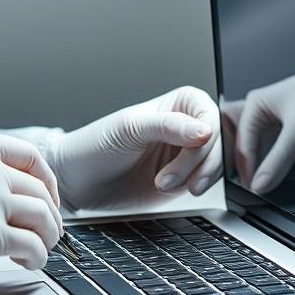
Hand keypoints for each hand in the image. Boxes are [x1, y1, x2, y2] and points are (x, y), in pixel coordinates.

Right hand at [0, 127, 61, 289]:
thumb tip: (10, 191)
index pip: (29, 155)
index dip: (47, 180)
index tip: (47, 198)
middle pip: (39, 188)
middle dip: (50, 214)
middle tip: (47, 230)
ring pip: (42, 216)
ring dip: (48, 236)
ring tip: (40, 248)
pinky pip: (31, 244)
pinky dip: (37, 256)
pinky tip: (28, 262)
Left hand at [46, 86, 221, 210]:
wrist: (77, 182)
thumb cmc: (96, 145)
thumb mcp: (130, 129)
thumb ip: (169, 126)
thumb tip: (205, 130)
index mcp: (177, 104)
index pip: (209, 113)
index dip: (207, 132)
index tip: (198, 144)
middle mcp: (185, 128)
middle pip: (217, 142)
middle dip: (198, 162)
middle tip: (170, 178)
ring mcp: (185, 155)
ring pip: (215, 164)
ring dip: (196, 177)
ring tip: (164, 185)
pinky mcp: (183, 179)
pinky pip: (204, 182)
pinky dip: (194, 188)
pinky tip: (170, 190)